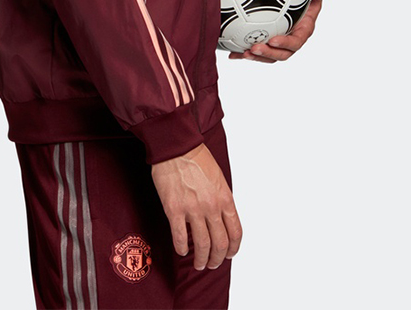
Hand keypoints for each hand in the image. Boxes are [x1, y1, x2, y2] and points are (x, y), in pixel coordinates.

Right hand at [151, 143, 241, 270]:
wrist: (176, 147)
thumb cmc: (196, 158)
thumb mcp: (218, 178)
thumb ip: (221, 199)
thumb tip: (220, 218)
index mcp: (225, 198)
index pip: (236, 232)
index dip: (233, 248)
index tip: (229, 254)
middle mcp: (212, 207)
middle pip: (220, 243)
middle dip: (218, 259)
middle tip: (212, 263)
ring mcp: (193, 209)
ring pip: (202, 245)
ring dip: (201, 259)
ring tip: (198, 263)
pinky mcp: (174, 209)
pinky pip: (180, 237)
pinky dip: (182, 248)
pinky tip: (182, 250)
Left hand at [229, 0, 329, 62]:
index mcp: (303, 29)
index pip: (296, 41)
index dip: (285, 43)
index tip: (272, 39)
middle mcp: (290, 38)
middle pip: (281, 53)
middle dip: (268, 54)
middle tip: (254, 48)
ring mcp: (277, 41)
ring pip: (267, 55)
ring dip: (256, 57)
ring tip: (244, 53)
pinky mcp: (264, 41)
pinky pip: (255, 50)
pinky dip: (244, 54)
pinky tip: (232, 54)